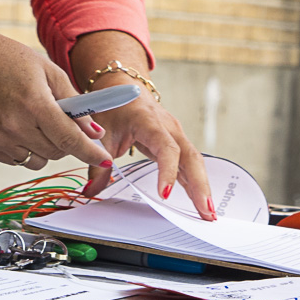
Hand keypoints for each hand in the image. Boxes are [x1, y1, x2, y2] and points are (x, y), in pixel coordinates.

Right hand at [0, 29, 115, 173]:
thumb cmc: (11, 61)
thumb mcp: (51, 73)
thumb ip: (75, 104)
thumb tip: (94, 132)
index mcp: (34, 104)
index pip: (69, 139)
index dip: (90, 152)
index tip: (104, 160)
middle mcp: (13, 126)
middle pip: (56, 152)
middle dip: (67, 142)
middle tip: (62, 122)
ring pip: (36, 161)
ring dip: (45, 148)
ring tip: (37, 123)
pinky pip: (15, 160)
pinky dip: (25, 149)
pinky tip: (19, 126)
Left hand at [67, 30, 213, 218]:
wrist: (124, 87)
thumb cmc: (115, 106)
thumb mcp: (101, 133)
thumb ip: (97, 163)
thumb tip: (90, 191)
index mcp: (151, 122)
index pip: (167, 148)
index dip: (168, 171)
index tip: (165, 194)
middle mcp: (170, 129)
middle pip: (191, 157)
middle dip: (200, 185)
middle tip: (206, 211)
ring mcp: (176, 136)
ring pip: (194, 162)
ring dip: (202, 187)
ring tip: (208, 213)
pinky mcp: (175, 144)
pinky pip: (189, 165)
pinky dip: (195, 183)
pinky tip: (200, 201)